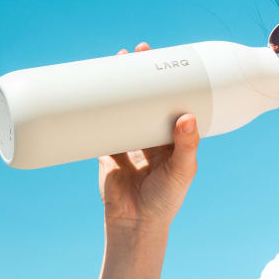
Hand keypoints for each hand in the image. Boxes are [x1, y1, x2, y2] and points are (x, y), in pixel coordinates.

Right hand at [97, 41, 199, 230]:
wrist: (135, 225)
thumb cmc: (166, 199)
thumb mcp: (182, 171)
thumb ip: (186, 146)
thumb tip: (187, 117)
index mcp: (173, 137)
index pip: (171, 101)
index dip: (168, 81)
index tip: (164, 60)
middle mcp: (152, 136)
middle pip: (146, 98)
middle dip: (140, 77)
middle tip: (135, 53)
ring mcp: (129, 142)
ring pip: (124, 108)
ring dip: (119, 88)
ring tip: (113, 64)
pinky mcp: (107, 152)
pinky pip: (101, 126)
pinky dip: (96, 112)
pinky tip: (90, 93)